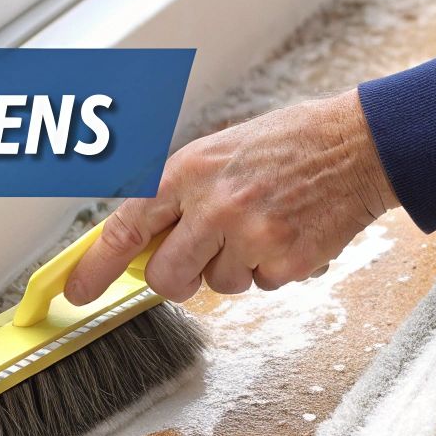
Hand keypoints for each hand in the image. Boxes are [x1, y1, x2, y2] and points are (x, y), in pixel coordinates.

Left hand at [65, 92, 398, 304]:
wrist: (358, 144)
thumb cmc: (287, 144)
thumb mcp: (218, 153)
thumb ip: (179, 197)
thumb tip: (143, 246)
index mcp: (188, 170)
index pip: (126, 226)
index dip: (96, 266)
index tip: (77, 291)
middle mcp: (215, 204)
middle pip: (167, 277)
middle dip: (176, 279)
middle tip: (199, 259)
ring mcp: (252, 235)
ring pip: (218, 285)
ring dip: (234, 267)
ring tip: (262, 225)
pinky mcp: (288, 261)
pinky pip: (262, 286)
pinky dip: (272, 268)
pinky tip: (289, 232)